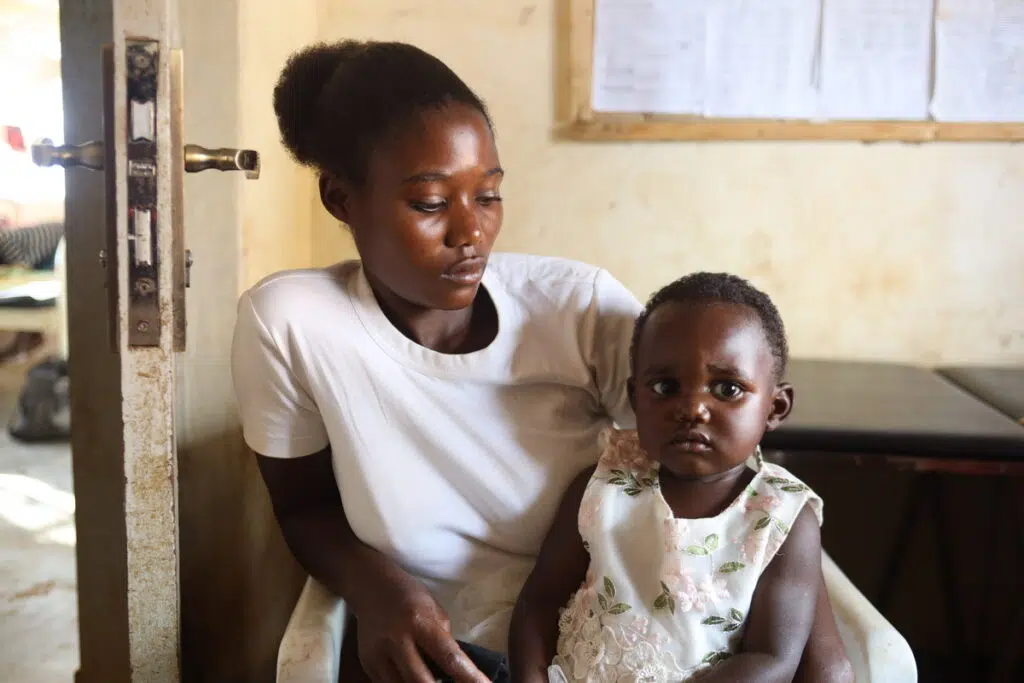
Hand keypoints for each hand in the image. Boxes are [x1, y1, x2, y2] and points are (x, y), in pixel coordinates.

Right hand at [355, 577, 490, 682]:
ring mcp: (379, 655)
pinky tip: (415, 680)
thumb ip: (443, 639)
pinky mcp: (368, 664)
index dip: (469, 677)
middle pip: (422, 681)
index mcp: (420, 622)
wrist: (371, 587)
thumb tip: (456, 669)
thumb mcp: (434, 610)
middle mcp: (397, 640)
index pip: (449, 656)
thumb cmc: (410, 596)